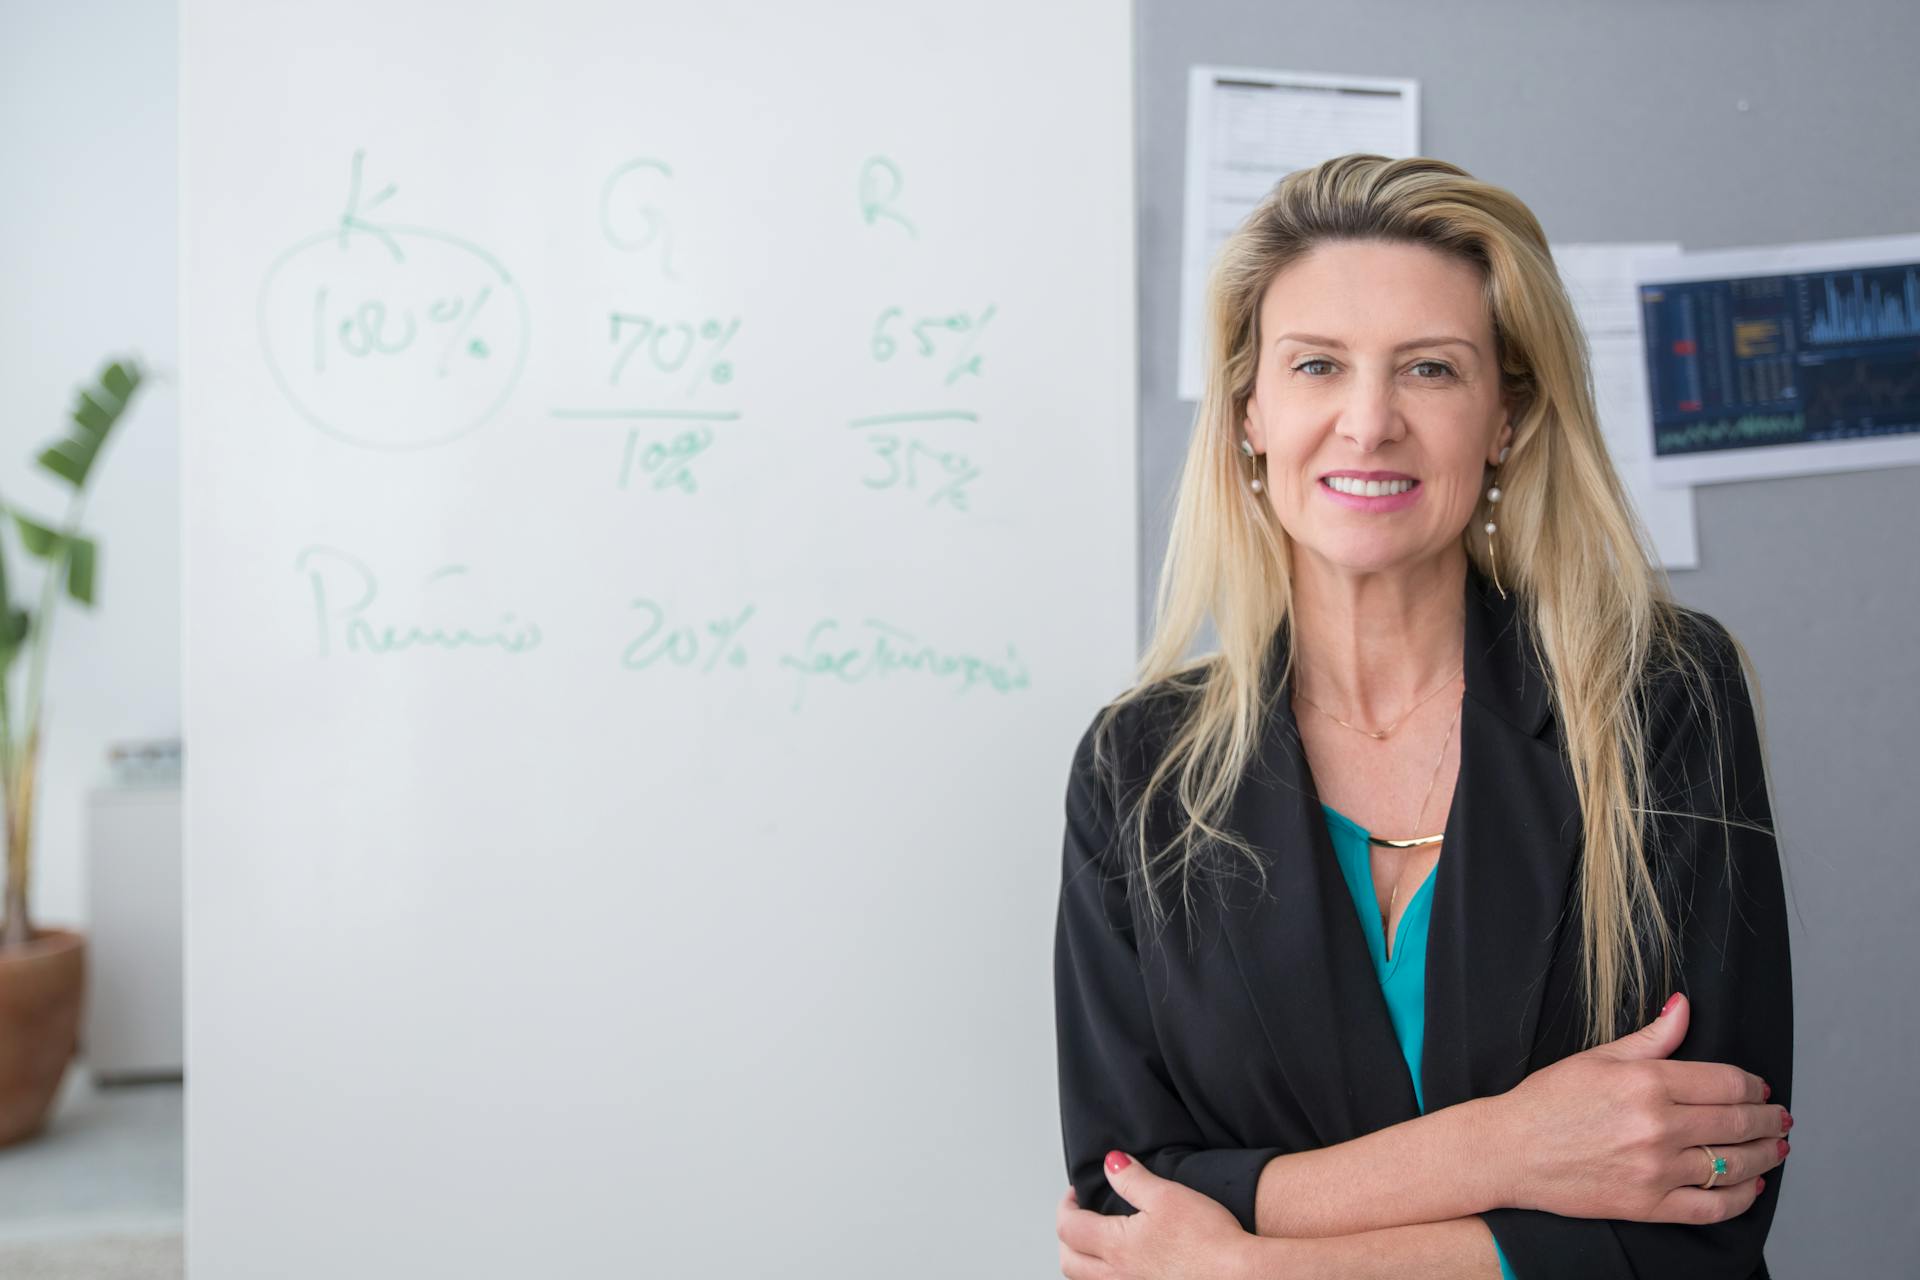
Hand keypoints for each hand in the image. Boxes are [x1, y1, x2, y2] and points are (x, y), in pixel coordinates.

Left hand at [1055, 1151, 1258, 1279]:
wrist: (1240, 1275)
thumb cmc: (1208, 1239)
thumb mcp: (1167, 1195)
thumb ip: (1133, 1179)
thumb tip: (1110, 1163)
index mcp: (1116, 1247)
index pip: (1068, 1227)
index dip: (1066, 1205)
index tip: (1076, 1193)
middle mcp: (1117, 1277)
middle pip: (1069, 1261)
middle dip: (1067, 1236)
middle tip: (1079, 1216)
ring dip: (1083, 1261)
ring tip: (1097, 1243)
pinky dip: (1105, 1277)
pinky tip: (1125, 1267)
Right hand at [1494, 992, 1788, 1223]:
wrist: (1510, 1150)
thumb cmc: (1548, 1102)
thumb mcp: (1597, 1058)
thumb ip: (1651, 1038)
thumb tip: (1684, 1007)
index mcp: (1646, 1083)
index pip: (1725, 1082)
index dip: (1753, 1085)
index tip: (1760, 1089)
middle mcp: (1656, 1126)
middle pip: (1737, 1123)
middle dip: (1769, 1120)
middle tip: (1780, 1118)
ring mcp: (1655, 1169)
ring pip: (1733, 1164)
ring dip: (1765, 1156)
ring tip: (1776, 1149)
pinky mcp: (1649, 1205)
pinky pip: (1713, 1207)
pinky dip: (1741, 1199)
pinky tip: (1751, 1188)